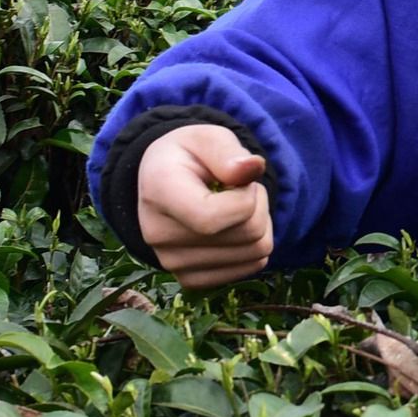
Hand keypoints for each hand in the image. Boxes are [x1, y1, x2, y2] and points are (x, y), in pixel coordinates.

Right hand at [134, 123, 273, 286]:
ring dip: (259, 223)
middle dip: (258, 205)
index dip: (246, 198)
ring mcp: (172, 263)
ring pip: (256, 253)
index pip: (213, 218)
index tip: (239, 178)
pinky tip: (231, 227)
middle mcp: (158, 234)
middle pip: (247, 234)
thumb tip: (253, 168)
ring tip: (232, 205)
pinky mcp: (190, 279)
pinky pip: (250, 268)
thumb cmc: (190, 155)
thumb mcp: (207, 137)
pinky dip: (252, 246)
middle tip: (237, 188)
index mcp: (158, 192)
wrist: (164, 181)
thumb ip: (228, 150)